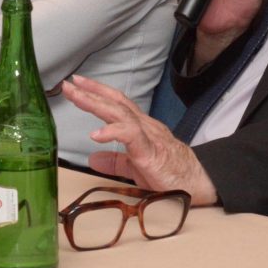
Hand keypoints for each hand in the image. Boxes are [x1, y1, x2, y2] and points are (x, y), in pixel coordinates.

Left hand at [61, 74, 218, 205]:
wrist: (198, 184)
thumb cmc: (171, 175)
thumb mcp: (136, 167)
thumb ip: (115, 161)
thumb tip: (93, 158)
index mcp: (141, 128)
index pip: (117, 104)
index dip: (98, 92)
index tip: (78, 84)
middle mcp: (145, 126)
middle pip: (115, 103)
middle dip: (90, 92)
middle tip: (69, 83)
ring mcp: (149, 136)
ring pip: (120, 113)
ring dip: (96, 103)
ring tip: (76, 97)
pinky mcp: (151, 152)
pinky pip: (131, 136)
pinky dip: (112, 132)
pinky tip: (96, 134)